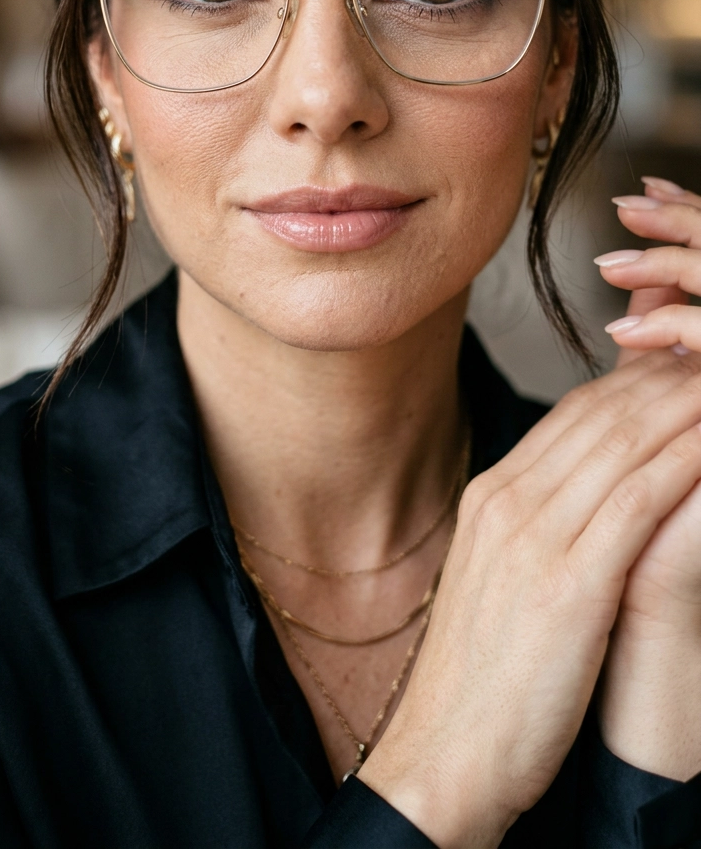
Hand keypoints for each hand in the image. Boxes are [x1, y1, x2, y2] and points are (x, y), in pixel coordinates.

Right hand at [359, 345, 700, 846]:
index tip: (672, 369)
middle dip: (664, 380)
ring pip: (623, 444)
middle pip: (600, 416)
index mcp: (491, 497)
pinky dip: (683, 463)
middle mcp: (509, 502)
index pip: (572, 415)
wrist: (445, 754)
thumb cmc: (481, 682)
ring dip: (683, 406)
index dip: (631, 384)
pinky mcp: (569, 582)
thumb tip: (580, 499)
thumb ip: (535, 527)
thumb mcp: (497, 582)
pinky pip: (639, 500)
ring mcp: (535, 537)